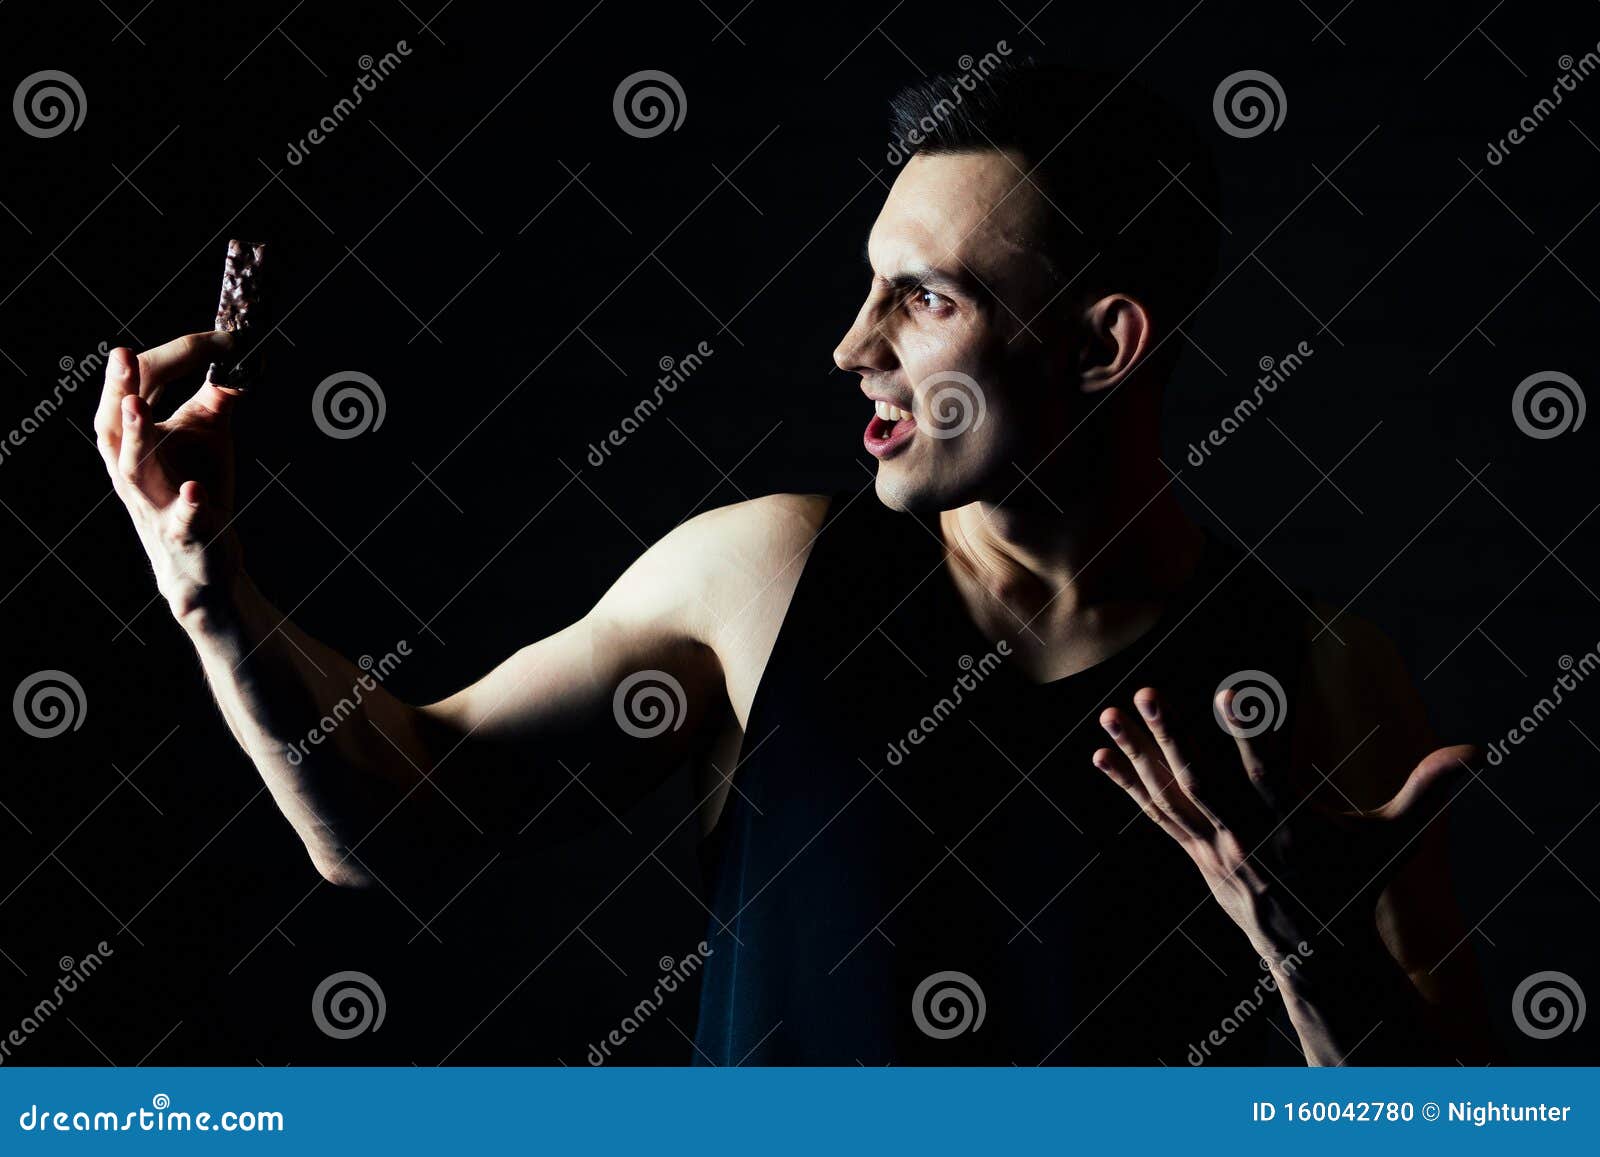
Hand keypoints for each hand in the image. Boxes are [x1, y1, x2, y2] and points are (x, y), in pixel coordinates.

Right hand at [94, 332, 244, 627]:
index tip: (222, 337)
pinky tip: (195, 489)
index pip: (140, 385)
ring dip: (136, 436)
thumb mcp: (206, 433)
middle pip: (113, 423)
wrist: (201, 559)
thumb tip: (238, 354)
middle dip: (118, 388)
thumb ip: (215, 394)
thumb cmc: (196, 486)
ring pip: (132, 468)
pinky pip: (182, 520)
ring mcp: (155, 501)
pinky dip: (187, 505)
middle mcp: (131, 467)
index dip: (178, 356)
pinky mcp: (184, 534)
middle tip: (120, 355)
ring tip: (136, 407)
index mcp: (132, 436)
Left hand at [1092, 687, 1471, 962]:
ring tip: (1106, 715)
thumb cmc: (1357, 886)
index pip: (1265, 773)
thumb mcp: (1396, 839)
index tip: (1229, 690)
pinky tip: (1101, 759)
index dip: (1247, 732)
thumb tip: (1478, 752)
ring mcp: (1213, 849)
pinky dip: (1128, 786)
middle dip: (1169, 736)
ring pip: (1166, 796)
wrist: (1319, 953)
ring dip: (1135, 753)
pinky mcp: (1197, 855)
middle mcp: (1243, 838)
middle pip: (1198, 782)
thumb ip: (1430, 791)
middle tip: (1144, 692)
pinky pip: (1157, 815)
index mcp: (1289, 828)